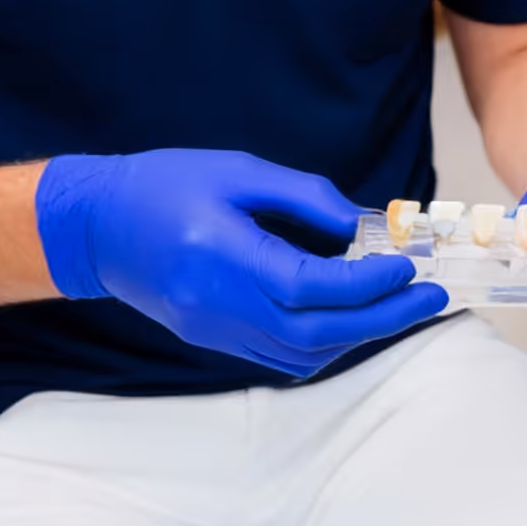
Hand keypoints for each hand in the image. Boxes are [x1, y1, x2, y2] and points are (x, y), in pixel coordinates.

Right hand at [35, 149, 447, 378]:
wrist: (95, 227)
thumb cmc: (164, 185)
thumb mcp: (238, 171)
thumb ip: (303, 197)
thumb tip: (361, 224)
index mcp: (223, 257)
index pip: (310, 286)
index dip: (367, 282)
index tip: (408, 264)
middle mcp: (220, 306)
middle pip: (316, 331)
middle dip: (382, 318)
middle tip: (431, 295)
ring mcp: (215, 331)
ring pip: (302, 352)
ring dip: (359, 333)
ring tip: (403, 305)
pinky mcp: (214, 339)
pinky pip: (281, 355)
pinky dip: (326, 341)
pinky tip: (354, 316)